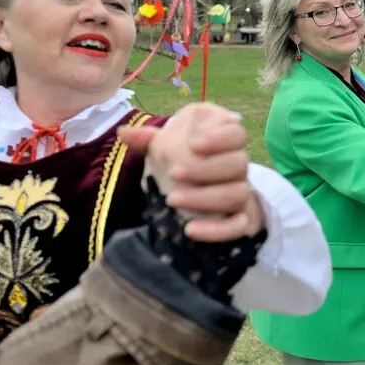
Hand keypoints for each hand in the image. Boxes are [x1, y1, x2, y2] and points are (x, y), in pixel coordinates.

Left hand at [119, 102, 264, 241]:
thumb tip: (123, 133)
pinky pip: (237, 226)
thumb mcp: (165, 150)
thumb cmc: (182, 162)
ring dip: (206, 197)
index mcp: (224, 142)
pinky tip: (190, 230)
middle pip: (239, 162)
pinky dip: (216, 230)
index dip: (220, 138)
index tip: (193, 144)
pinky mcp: (239, 219)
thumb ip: (148, 140)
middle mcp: (237, 165)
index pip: (237, 133)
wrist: (197, 194)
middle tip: (174, 173)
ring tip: (173, 200)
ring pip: (238, 193)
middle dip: (206, 168)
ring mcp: (241, 191)